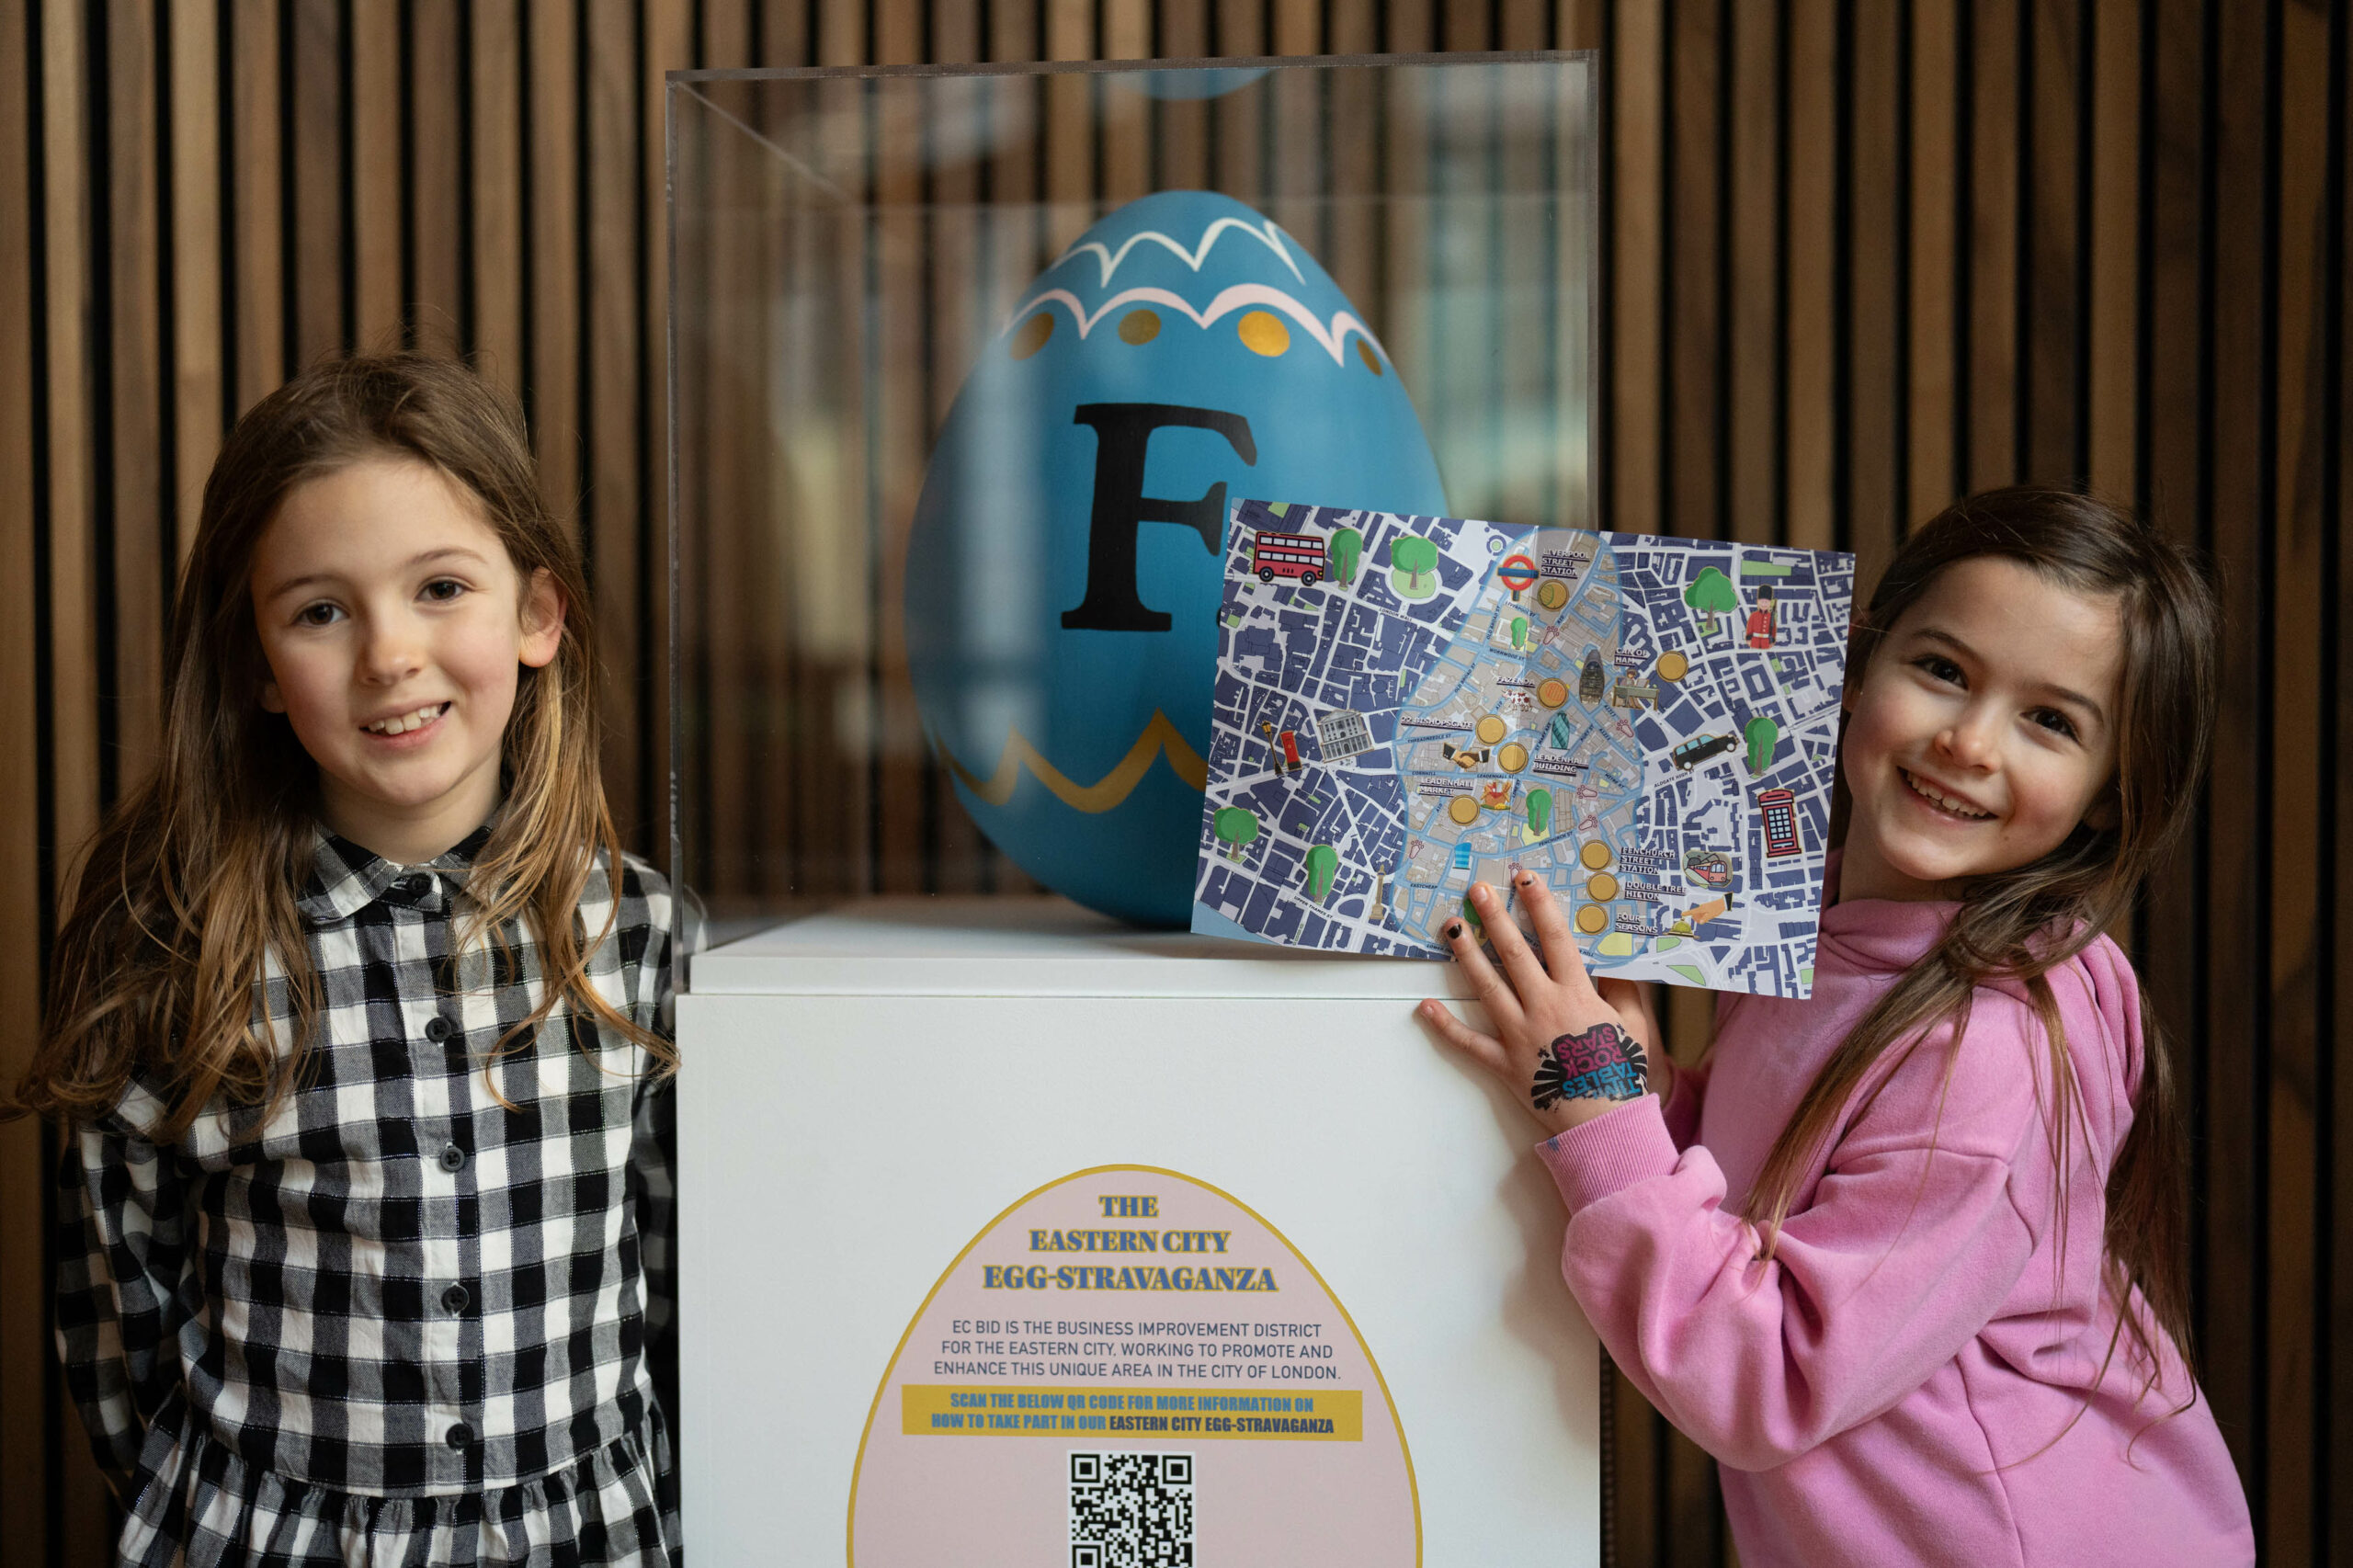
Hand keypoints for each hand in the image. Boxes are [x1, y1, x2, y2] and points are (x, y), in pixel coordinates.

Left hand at [1419, 872, 1666, 1136]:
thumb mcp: (1636, 1027)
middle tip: (1476, 891)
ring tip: (1451, 928)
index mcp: (1578, 995)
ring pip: (1487, 987)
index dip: (1540, 904)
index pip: (1556, 939)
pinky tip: (1424, 1007)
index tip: (1524, 878)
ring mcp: (1519, 1035)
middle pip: (1515, 954)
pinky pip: (1469, 1043)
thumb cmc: (1622, 1074)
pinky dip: (1444, 1026)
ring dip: (1467, 956)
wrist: (1605, 1124)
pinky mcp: (1503, 1063)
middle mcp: (1544, 1007)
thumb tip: (1611, 965)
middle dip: (1494, 918)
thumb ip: (1623, 992)